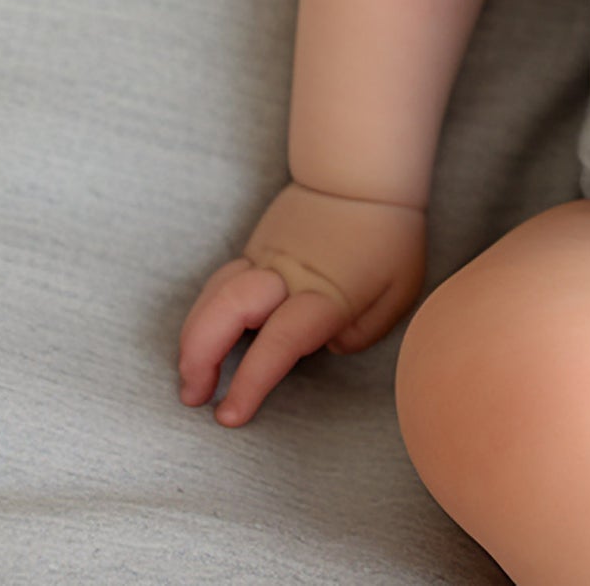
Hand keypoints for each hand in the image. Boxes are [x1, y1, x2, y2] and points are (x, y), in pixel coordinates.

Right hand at [176, 181, 426, 426]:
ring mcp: (264, 259)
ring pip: (213, 297)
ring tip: (192, 376)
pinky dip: (203, 315)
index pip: (279, 342)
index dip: (251, 382)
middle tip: (193, 397)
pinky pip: (218, 284)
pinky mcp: (253, 249)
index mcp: (325, 293)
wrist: (363, 174)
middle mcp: (286, 277)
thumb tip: (325, 346)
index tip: (230, 415)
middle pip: (226, 313)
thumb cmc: (389, 235)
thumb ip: (362, 331)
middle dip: (199, 359)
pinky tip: (203, 340)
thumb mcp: (398, 290)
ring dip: (193, 339)